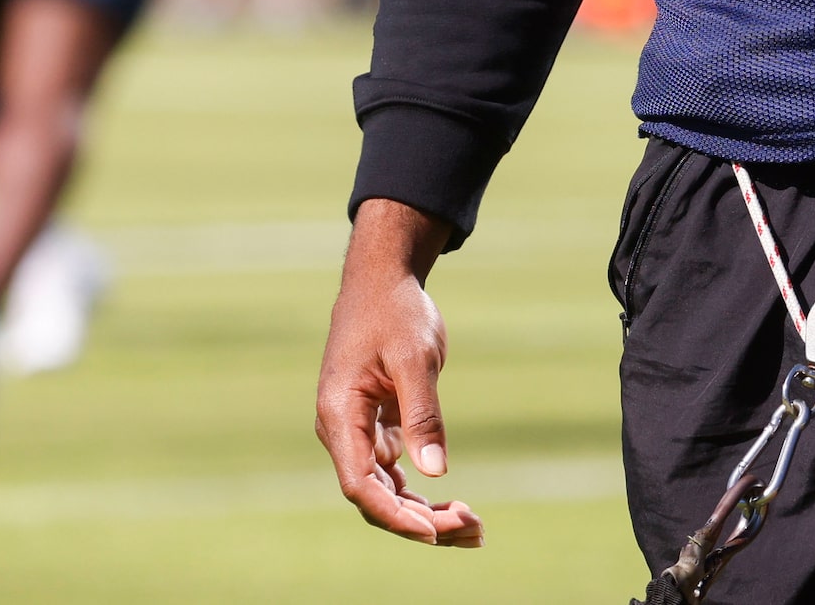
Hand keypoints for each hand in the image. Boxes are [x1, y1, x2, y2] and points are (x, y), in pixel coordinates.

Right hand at [316, 198, 483, 546]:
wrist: (381, 282)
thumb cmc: (394, 312)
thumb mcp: (414, 357)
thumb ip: (422, 413)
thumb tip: (435, 470)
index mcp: (340, 414)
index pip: (360, 484)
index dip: (396, 515)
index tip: (436, 532)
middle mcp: (342, 432)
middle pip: (375, 497)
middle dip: (420, 521)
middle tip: (473, 529)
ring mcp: (357, 433)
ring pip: (386, 491)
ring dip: (424, 513)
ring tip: (473, 527)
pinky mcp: (375, 429)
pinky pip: (394, 475)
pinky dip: (421, 493)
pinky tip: (455, 506)